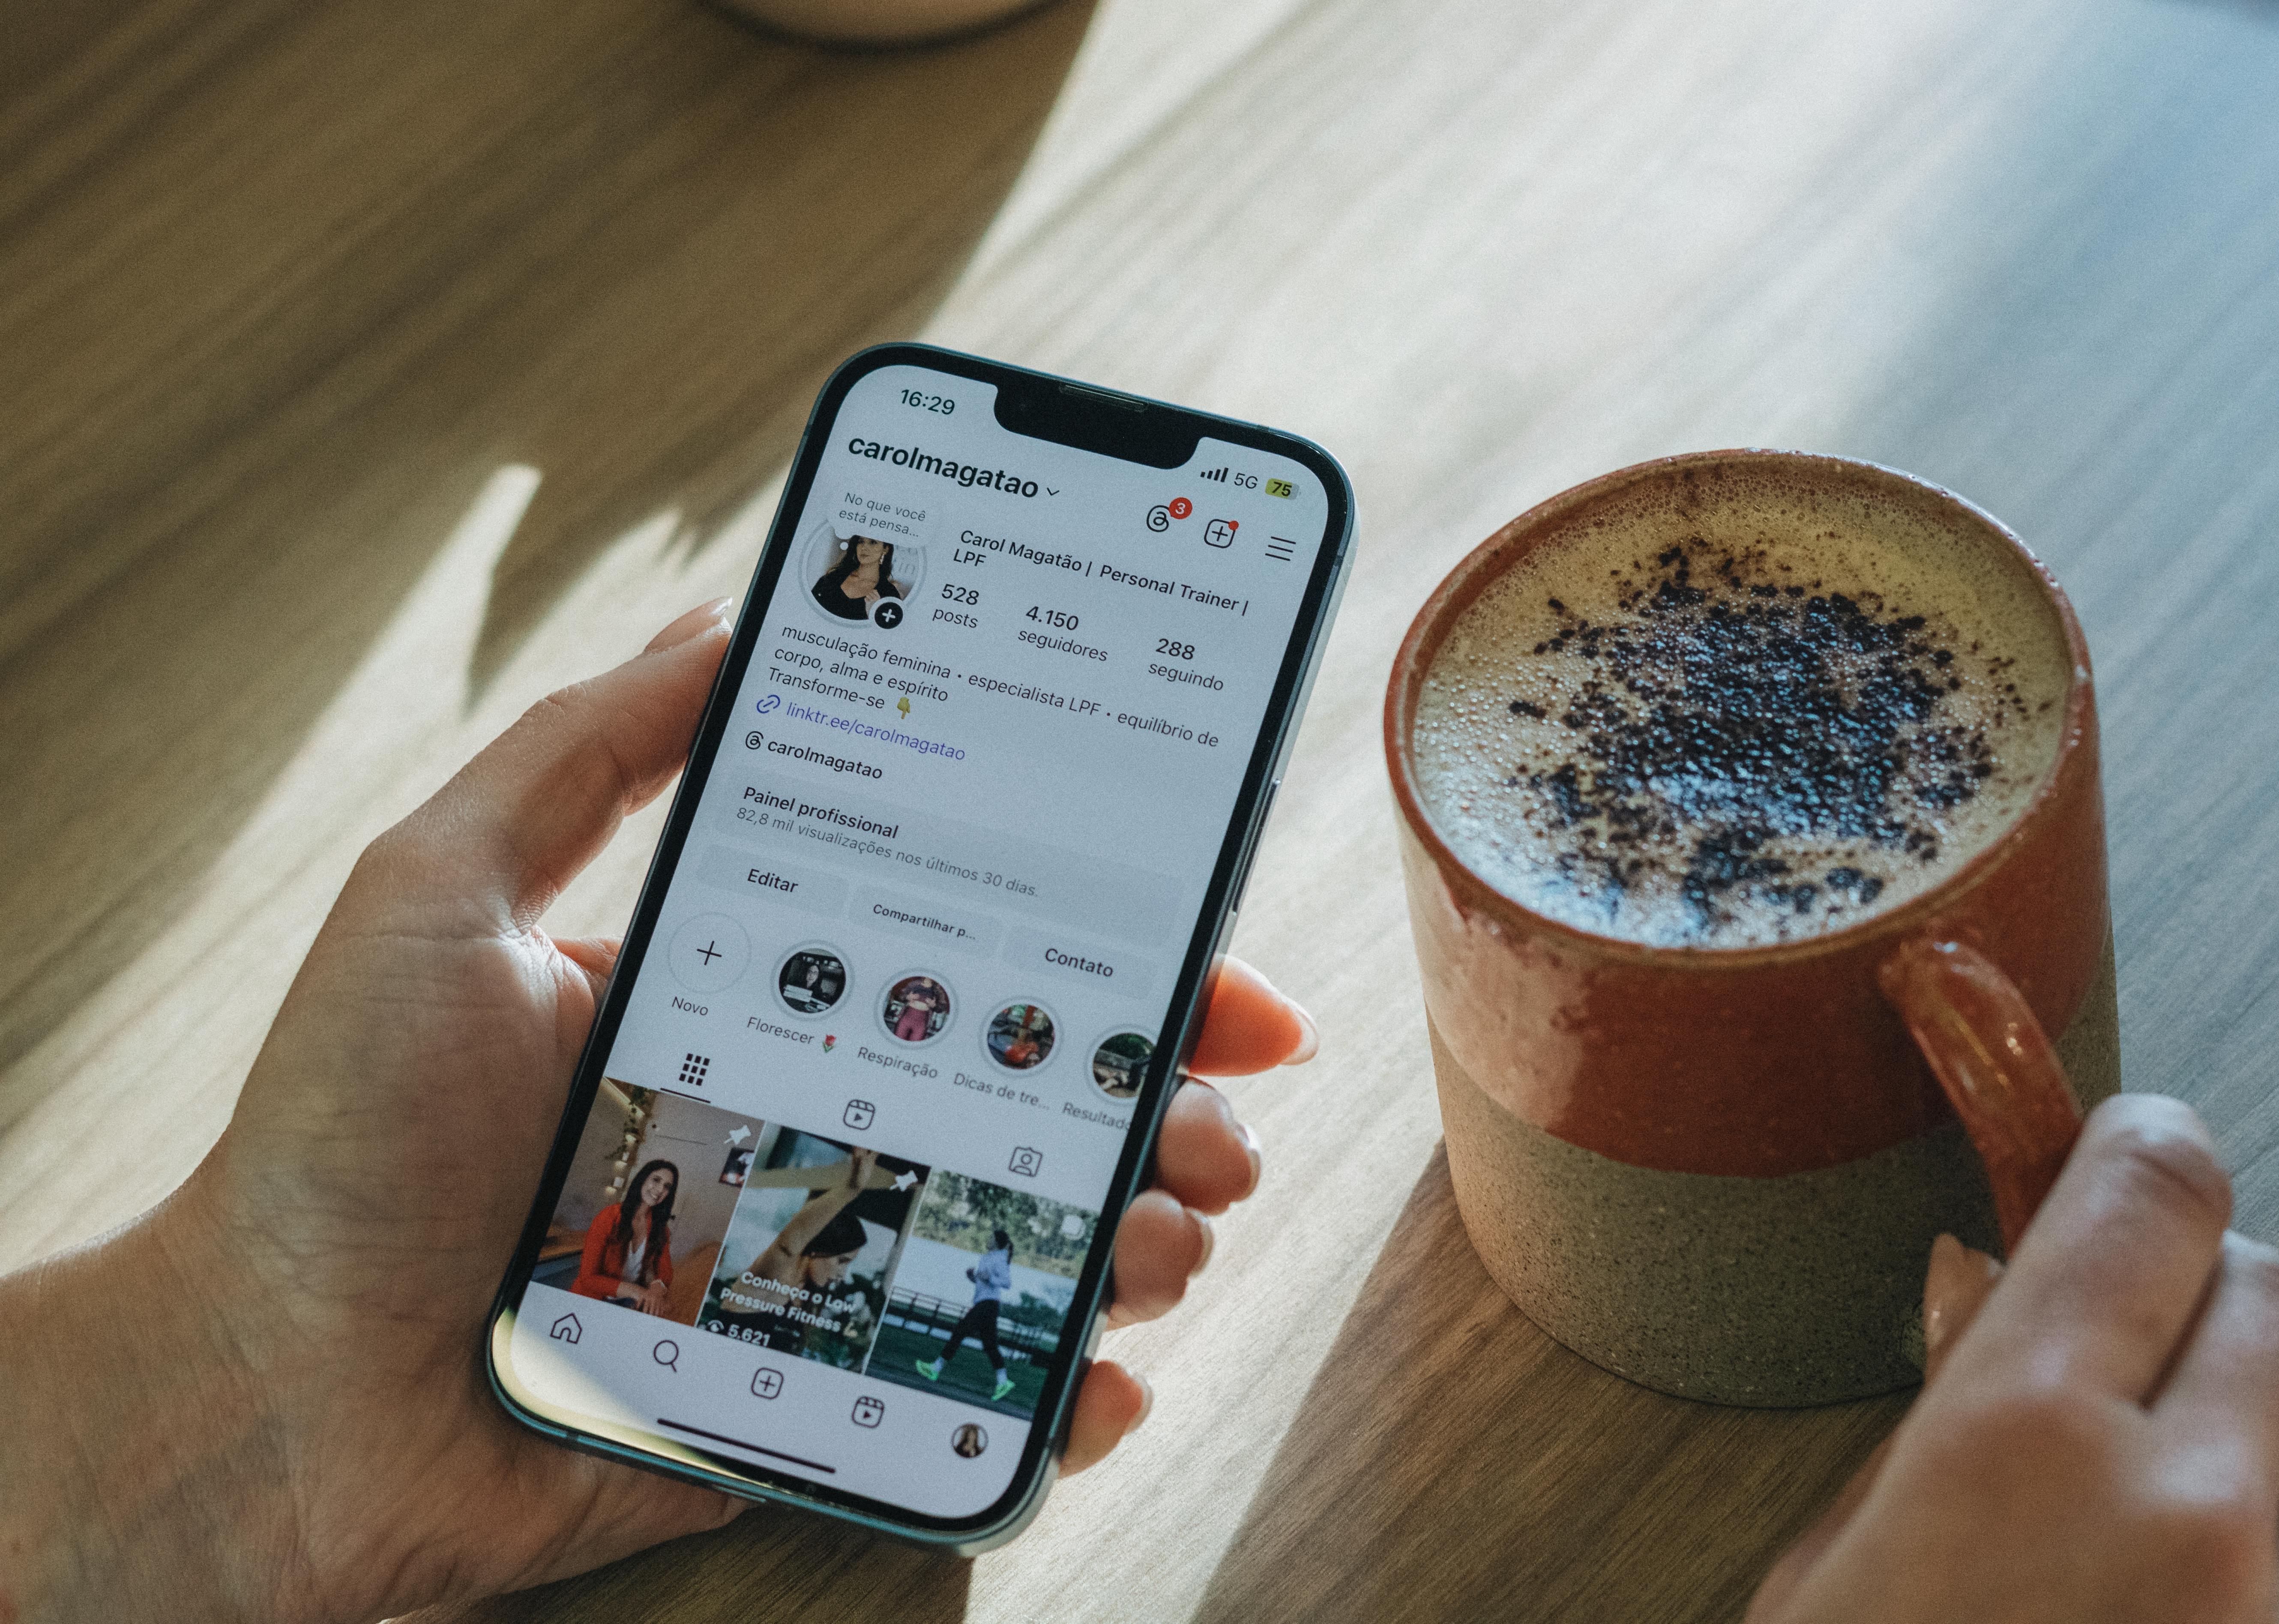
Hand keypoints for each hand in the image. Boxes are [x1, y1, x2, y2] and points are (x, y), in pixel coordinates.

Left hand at [0, 600, 1317, 1623]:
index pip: (972, 959)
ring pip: (1036, 1240)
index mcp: (763, 1004)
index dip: (1114, 950)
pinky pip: (969, 1393)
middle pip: (1045, 1102)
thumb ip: (579, 753)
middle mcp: (816, 1125)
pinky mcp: (812, 1395)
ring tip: (1167, 1232)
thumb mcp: (438, 894)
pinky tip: (1096, 1375)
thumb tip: (717, 620)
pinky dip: (1059, 1394)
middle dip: (1173, 1099)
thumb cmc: (336, 1145)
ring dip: (1141, 1232)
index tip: (1209, 951)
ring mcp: (823, 1267)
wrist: (268, 1396)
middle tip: (1222, 1114)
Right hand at [1747, 1095, 2278, 1622]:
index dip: (2143, 1143)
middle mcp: (2179, 1514)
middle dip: (2191, 1283)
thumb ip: (1926, 1427)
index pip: (2155, 1193)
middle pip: (2265, 1289)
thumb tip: (1977, 1297)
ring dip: (2240, 1435)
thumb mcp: (1830, 1567)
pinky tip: (2175, 1590)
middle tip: (2113, 1323)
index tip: (2122, 1130)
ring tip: (2133, 1496)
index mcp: (2020, 1440)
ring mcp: (2271, 1614)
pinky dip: (2268, 1556)